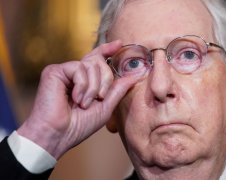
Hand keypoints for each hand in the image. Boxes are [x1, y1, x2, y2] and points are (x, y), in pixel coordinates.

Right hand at [17, 40, 137, 158]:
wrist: (58, 135)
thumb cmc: (79, 125)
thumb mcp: (105, 107)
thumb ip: (118, 89)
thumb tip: (136, 74)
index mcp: (85, 81)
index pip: (97, 60)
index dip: (108, 50)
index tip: (119, 44)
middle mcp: (74, 74)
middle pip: (98, 61)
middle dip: (105, 79)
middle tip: (100, 98)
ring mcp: (64, 71)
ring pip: (90, 65)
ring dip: (93, 87)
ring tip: (85, 104)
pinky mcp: (54, 71)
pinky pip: (78, 68)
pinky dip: (82, 85)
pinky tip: (76, 99)